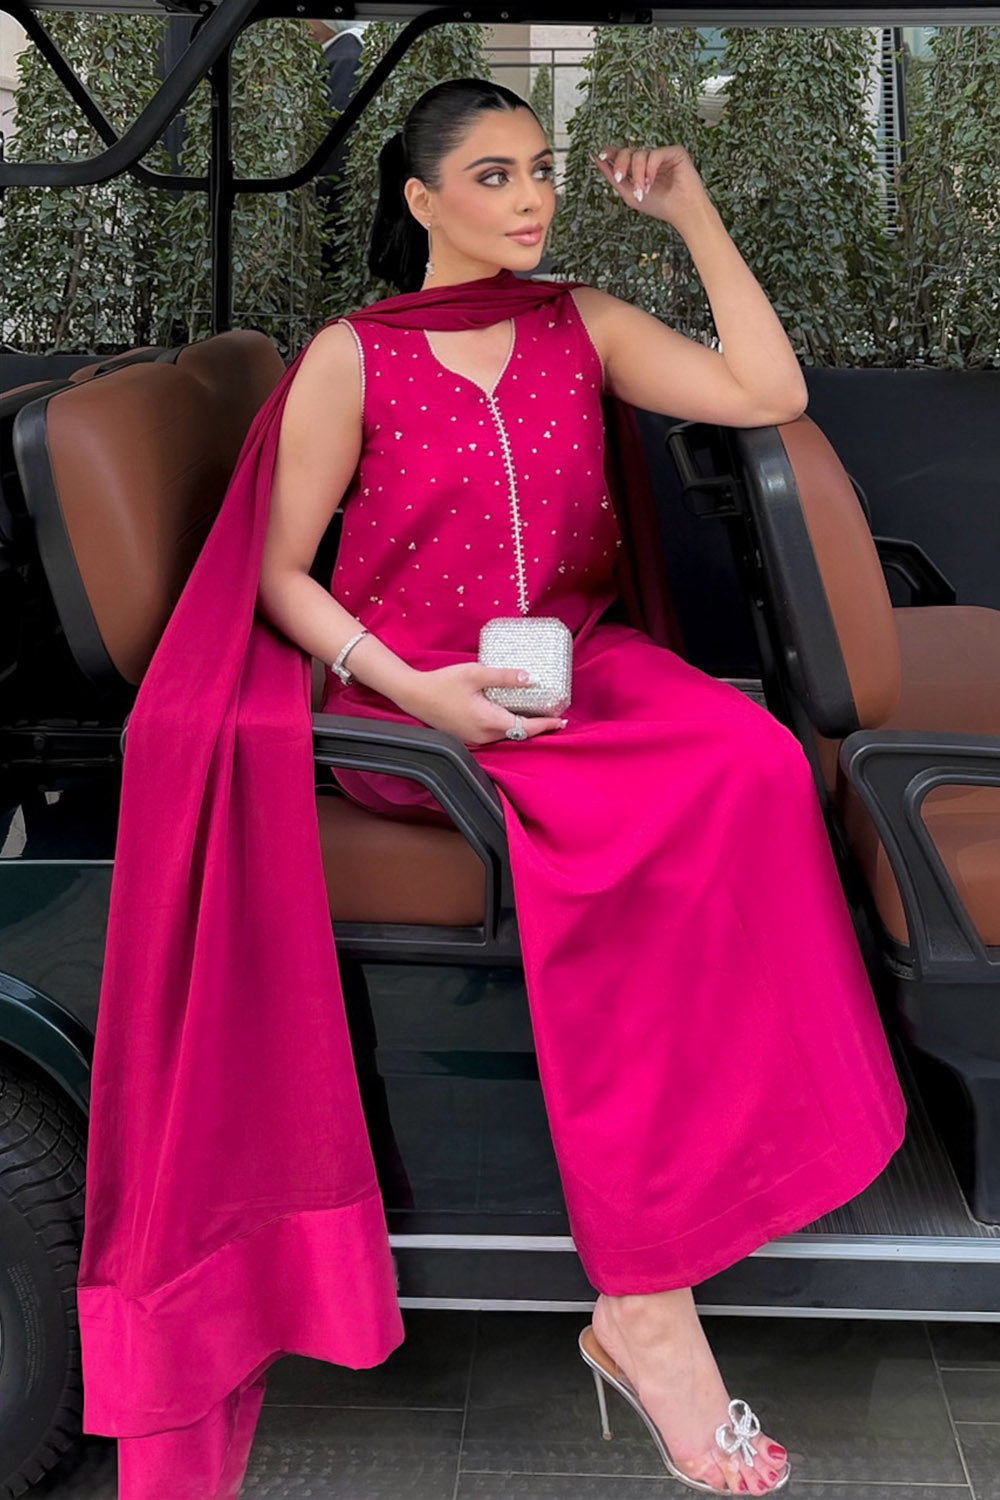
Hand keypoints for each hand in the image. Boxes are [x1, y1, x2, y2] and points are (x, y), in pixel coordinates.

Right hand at [399, 663, 565, 746]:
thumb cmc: (442, 683)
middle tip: (554, 716)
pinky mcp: (468, 736)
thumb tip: (529, 678)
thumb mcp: (475, 674)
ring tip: (537, 714)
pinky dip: (507, 726)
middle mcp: (484, 735)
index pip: (526, 728)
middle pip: (519, 734)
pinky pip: (494, 733)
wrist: (414, 696)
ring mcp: (475, 739)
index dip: (546, 725)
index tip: (562, 721)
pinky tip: (511, 714)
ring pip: (506, 735)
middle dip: (538, 726)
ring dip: (522, 726)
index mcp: (489, 721)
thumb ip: (503, 677)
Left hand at [592, 144, 707, 228]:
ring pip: (640, 154)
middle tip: (620, 179)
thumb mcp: (629, 194)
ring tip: (642, 190)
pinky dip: (650, 169)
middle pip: (627, 151)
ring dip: (637, 174)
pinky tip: (651, 182)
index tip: (600, 156)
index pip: (621, 154)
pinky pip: (655, 154)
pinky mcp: (674, 153)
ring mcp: (661, 155)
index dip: (610, 153)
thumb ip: (613, 178)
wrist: (682, 212)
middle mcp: (648, 160)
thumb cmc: (660, 205)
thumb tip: (596, 160)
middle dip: (621, 165)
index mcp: (638, 168)